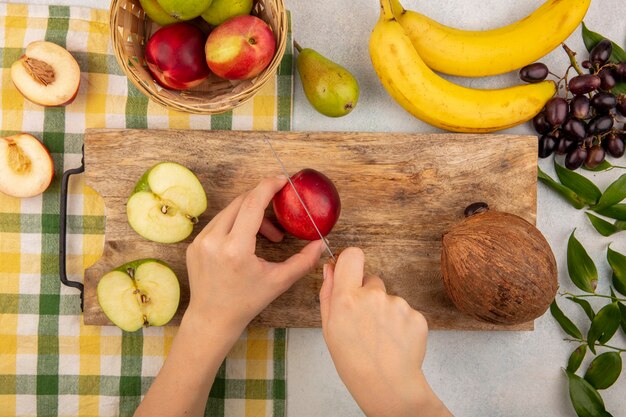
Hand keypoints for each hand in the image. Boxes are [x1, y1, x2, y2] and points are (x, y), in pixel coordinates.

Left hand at [185, 175, 323, 334]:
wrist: (212, 318)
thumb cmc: (246, 302)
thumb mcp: (279, 282)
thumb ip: (303, 261)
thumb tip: (321, 243)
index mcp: (235, 249)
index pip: (253, 204)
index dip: (269, 187)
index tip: (282, 181)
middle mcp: (214, 240)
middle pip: (242, 202)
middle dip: (263, 201)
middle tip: (280, 207)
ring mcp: (201, 241)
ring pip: (230, 210)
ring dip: (251, 213)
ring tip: (268, 234)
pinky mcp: (195, 244)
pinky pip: (219, 222)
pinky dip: (236, 223)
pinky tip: (247, 239)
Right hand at [319, 248, 451, 416]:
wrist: (387, 386)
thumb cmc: (353, 361)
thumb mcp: (329, 328)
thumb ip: (328, 293)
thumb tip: (330, 267)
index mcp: (347, 298)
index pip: (353, 256)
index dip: (351, 262)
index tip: (351, 272)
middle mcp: (373, 296)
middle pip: (372, 280)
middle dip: (368, 296)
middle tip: (365, 324)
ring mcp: (398, 305)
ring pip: (389, 299)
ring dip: (385, 312)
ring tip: (381, 338)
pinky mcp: (416, 315)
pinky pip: (406, 311)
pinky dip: (401, 324)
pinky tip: (394, 342)